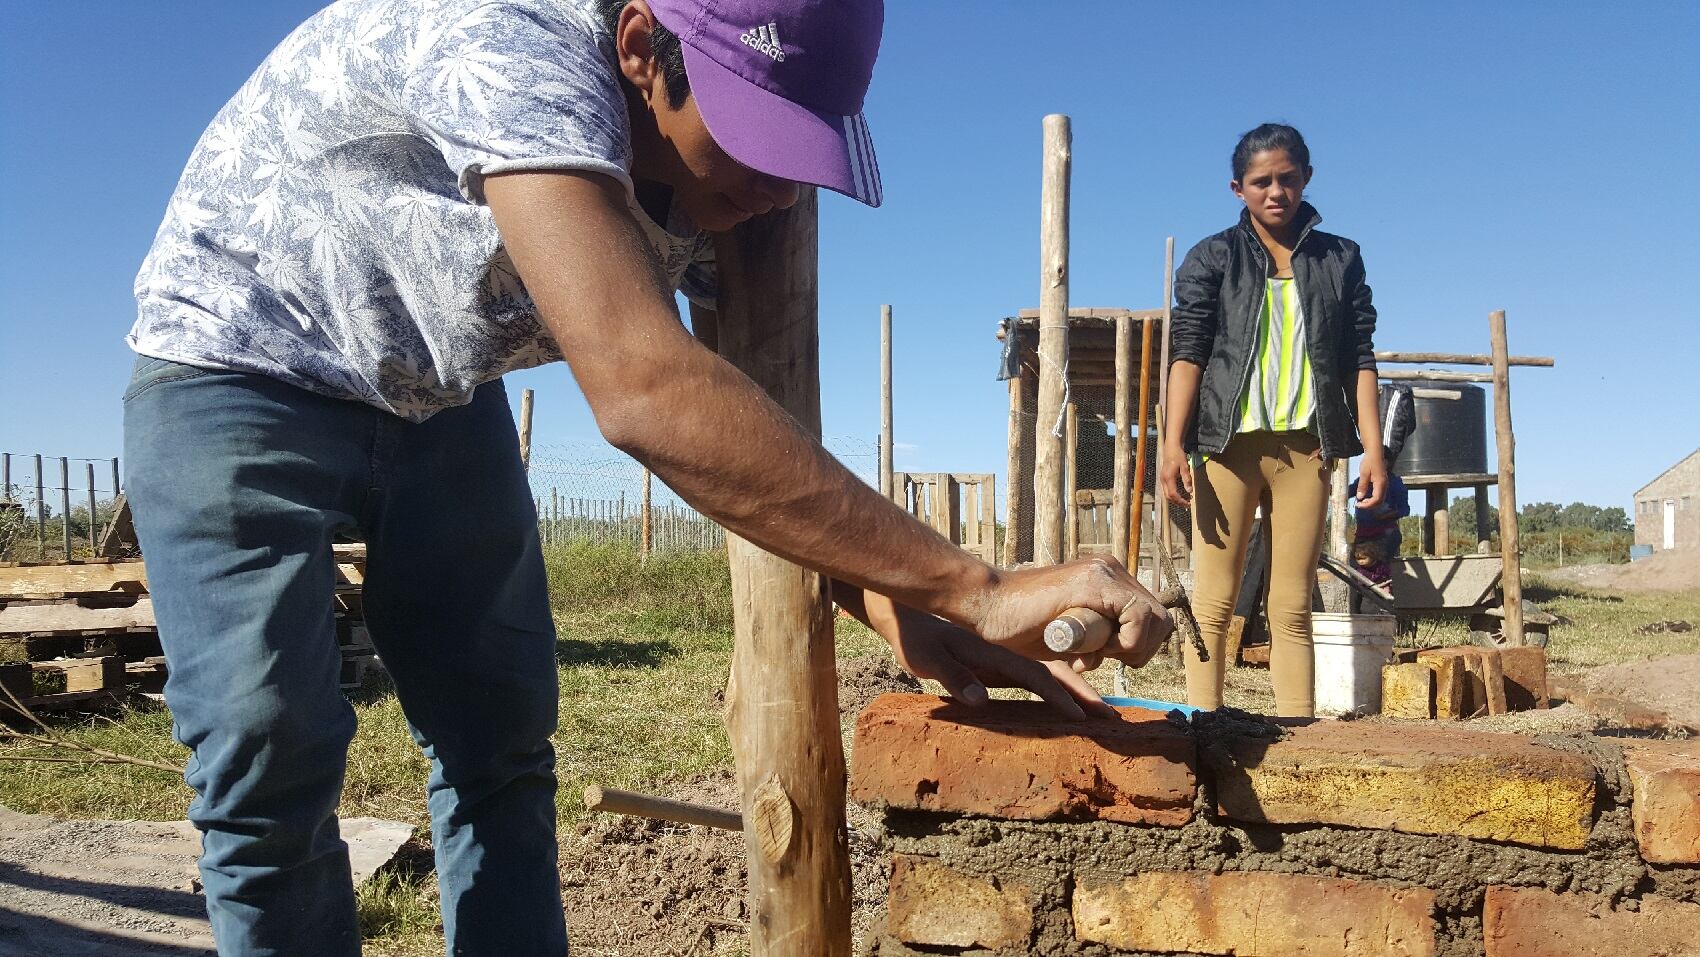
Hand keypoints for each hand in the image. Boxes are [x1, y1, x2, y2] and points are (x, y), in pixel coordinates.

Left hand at [884, 613, 1117, 720]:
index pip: (1035, 676)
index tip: (1082, 716)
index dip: (1060, 696)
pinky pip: (1040, 676)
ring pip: (1053, 673)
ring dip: (1079, 690)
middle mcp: (1008, 654)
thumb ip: (954, 677)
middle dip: (1084, 694)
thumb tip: (979, 700)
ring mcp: (1008, 657)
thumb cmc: (917, 640)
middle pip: (1055, 673)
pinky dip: (1061, 688)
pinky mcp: (1004, 663)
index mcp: (995, 654)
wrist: (910, 617)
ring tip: (1104, 711)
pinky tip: (1073, 701)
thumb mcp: (928, 660)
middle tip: (1112, 716)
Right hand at [973, 557, 1173, 668]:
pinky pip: (1138, 615)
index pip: (1152, 618)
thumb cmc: (1018, 624)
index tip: (1108, 656)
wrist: (986, 604)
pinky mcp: (1093, 581)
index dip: (1139, 646)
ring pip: (1154, 618)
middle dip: (1140, 649)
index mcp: (1107, 581)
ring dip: (1131, 646)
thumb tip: (1123, 653)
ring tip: (1092, 650)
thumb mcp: (1070, 634)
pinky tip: (1093, 646)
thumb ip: (1096, 637)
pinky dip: (1126, 640)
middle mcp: (1110, 570)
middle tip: (1102, 656)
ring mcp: (1103, 571)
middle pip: (1160, 619)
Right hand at [1159, 444, 1192, 506]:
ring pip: (1166, 494)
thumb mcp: (1185, 467)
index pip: (1173, 494)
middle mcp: (1163, 480)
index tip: (1188, 503)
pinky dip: (1172, 495)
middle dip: (1177, 502)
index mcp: (1168, 478)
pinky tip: (1179, 494)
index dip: (1180, 501)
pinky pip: (1166, 490)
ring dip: (1174, 499)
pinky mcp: (1162, 478)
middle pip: (1168, 497)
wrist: (1170, 448)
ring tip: (1184, 500)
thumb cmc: (1178, 456)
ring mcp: (1161, 479)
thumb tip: (1189, 491)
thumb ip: (1186, 479)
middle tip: (1187, 504)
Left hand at [1356, 451, 1387, 508]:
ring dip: (1371, 502)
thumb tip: (1360, 497)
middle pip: (1379, 501)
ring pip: (1380, 499)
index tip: (1358, 505)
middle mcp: (1384, 485)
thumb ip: (1362, 486)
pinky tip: (1366, 496)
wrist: (1375, 453)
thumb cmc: (1369, 461)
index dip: (1367, 505)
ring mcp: (1384, 484)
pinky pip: (1379, 494)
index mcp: (1380, 483)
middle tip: (1359, 504)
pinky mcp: (1382, 483)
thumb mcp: (1363, 473)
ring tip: (1361, 501)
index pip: (1376, 499)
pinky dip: (1373, 498)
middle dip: (1369, 505)